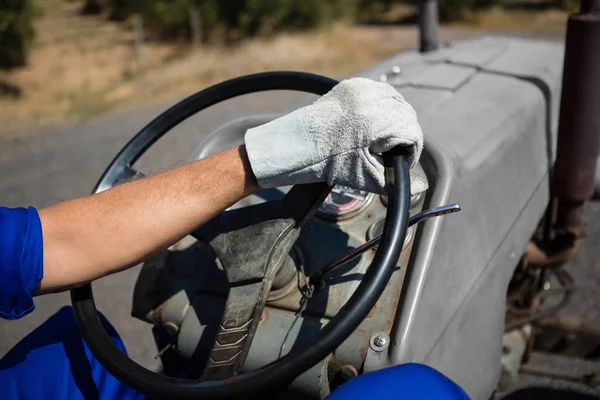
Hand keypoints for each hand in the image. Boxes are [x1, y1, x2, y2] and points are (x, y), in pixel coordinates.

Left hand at [244, 77, 423, 193]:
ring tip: (381, 137)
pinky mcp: (351, 85)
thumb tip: (422, 185)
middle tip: (389, 152)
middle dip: (404, 133)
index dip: (412, 151)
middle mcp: (371, 100)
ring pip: (396, 100)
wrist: (297, 146)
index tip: (402, 162)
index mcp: (377, 121)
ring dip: (396, 117)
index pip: (413, 131)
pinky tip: (373, 121)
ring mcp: (361, 89)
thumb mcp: (364, 175)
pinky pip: (379, 90)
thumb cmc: (327, 163)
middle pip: (407, 114)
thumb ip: (395, 180)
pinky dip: (382, 104)